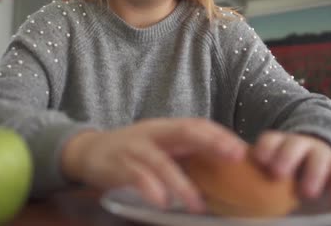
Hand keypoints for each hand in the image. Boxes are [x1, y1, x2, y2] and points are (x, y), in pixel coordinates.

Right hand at [61, 118, 247, 212]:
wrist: (88, 150)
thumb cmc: (132, 152)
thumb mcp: (159, 147)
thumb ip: (184, 154)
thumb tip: (223, 170)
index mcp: (166, 129)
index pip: (197, 125)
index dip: (220, 135)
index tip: (243, 150)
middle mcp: (153, 134)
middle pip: (185, 132)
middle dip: (211, 143)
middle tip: (235, 157)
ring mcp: (134, 148)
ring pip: (161, 162)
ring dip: (181, 184)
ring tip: (197, 205)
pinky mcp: (116, 165)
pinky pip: (135, 176)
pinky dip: (150, 188)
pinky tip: (162, 202)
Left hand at [252, 131, 330, 207]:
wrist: (312, 154)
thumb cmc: (280, 166)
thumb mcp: (268, 165)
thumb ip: (254, 174)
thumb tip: (230, 196)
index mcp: (277, 143)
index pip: (270, 140)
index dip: (265, 147)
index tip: (259, 159)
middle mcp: (298, 144)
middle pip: (293, 146)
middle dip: (285, 157)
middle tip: (278, 173)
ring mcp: (319, 152)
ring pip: (318, 158)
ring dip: (313, 174)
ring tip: (308, 193)